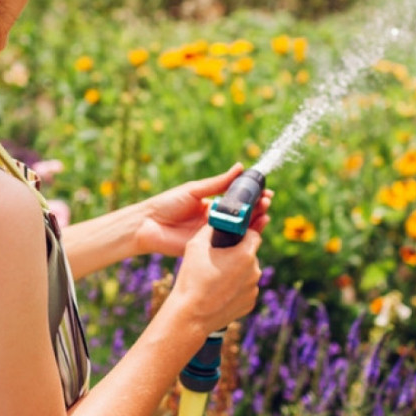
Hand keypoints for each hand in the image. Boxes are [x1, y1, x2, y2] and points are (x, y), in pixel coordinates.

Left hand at [135, 163, 273, 257]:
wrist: (148, 225)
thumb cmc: (168, 204)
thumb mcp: (195, 190)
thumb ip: (218, 183)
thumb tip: (240, 167)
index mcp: (213, 205)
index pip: (238, 201)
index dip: (253, 197)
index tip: (266, 193)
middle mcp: (216, 220)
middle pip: (242, 216)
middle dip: (258, 209)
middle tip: (268, 203)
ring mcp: (214, 235)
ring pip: (239, 230)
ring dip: (254, 223)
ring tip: (265, 214)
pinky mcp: (210, 249)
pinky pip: (229, 245)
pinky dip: (242, 239)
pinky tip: (254, 231)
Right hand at [171, 224, 263, 334]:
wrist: (190, 315)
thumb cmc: (192, 278)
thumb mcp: (195, 245)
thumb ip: (210, 228)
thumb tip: (216, 220)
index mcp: (245, 255)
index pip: (254, 235)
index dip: (242, 234)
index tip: (231, 238)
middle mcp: (255, 272)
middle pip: (250, 255)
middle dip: (238, 254)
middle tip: (219, 259)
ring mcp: (253, 289)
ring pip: (248, 273)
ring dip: (237, 272)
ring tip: (216, 278)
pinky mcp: (250, 304)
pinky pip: (245, 290)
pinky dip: (236, 288)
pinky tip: (220, 291)